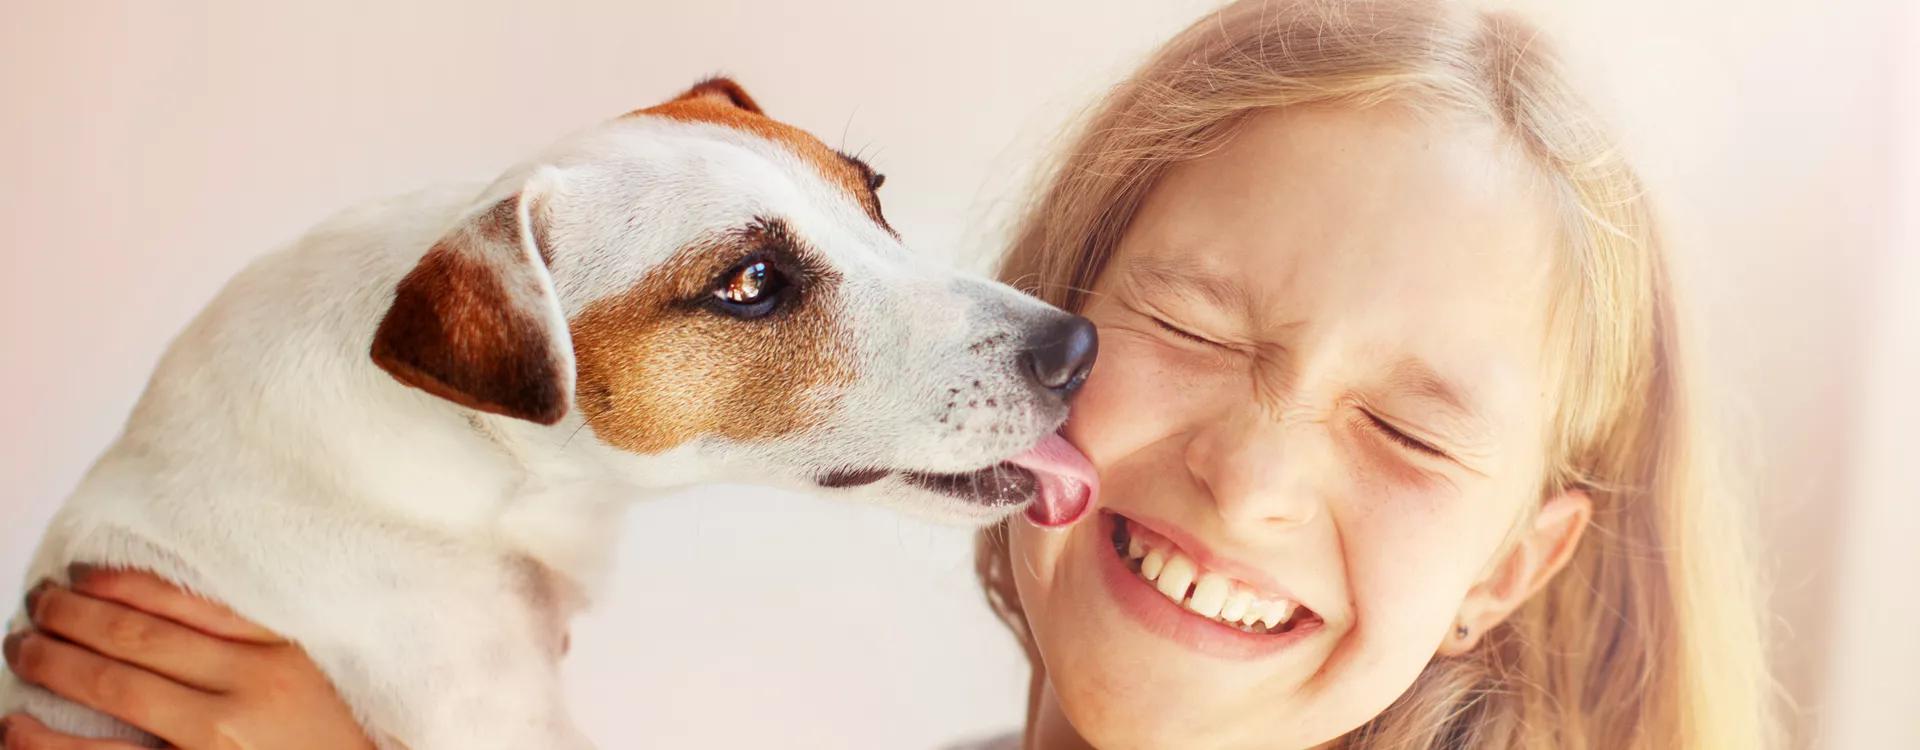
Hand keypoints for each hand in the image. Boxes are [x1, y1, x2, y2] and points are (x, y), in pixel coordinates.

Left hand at [3, 567, 375, 749]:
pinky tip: (13, 728)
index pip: (186, 602)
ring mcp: (215, 741)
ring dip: (53, 662)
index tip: (82, 574)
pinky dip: (46, 742)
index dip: (123, 584)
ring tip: (22, 648)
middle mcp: (249, 689)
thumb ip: (268, 644)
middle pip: (138, 638)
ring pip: (112, 686)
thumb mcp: (318, 679)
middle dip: (72, 615)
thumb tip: (190, 612)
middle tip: (37, 604)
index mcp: (283, 653)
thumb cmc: (343, 744)